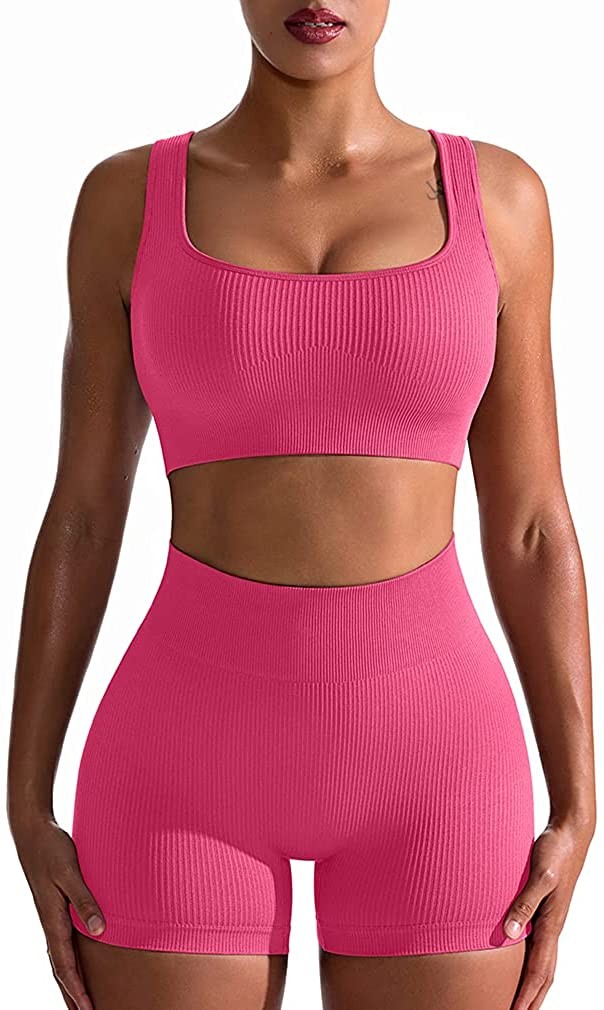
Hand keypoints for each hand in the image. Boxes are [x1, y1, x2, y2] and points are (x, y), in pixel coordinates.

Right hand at [12, 813, 104, 1009]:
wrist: (33, 831)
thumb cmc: (51, 849)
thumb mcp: (70, 873)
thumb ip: (85, 900)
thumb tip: (100, 931)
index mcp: (52, 919)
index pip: (64, 964)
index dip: (76, 989)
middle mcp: (50, 922)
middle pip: (60, 969)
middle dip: (72, 995)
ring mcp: (51, 916)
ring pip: (60, 958)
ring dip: (70, 981)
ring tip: (81, 1002)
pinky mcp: (55, 907)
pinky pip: (63, 942)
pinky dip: (69, 960)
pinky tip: (77, 962)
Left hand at [504, 817, 594, 1009]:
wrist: (569, 831)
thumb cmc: (556, 851)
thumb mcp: (540, 876)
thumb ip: (524, 903)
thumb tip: (509, 934)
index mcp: (552, 924)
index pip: (539, 970)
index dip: (527, 995)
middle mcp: (552, 925)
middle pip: (543, 973)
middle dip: (532, 998)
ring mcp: (550, 917)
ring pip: (541, 960)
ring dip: (532, 983)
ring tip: (520, 1000)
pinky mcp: (545, 906)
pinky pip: (537, 941)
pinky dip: (529, 959)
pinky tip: (518, 958)